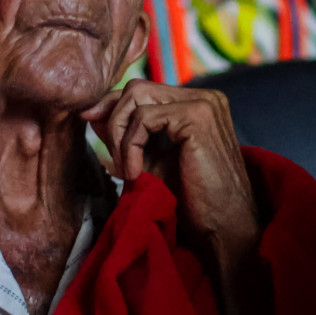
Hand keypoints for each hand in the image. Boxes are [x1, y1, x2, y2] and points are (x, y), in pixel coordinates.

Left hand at [81, 81, 257, 259]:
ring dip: (119, 135)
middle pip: (136, 88)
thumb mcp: (151, 161)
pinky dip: (130, 146)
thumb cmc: (193, 199)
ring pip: (136, 97)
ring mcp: (202, 103)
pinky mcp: (196, 117)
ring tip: (125, 170)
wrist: (225, 226)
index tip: (90, 124)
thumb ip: (126, 135)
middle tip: (113, 161)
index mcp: (198, 103)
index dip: (113, 107)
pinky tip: (135, 173)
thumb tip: (92, 113)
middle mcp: (204, 96)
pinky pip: (143, 118)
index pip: (144, 90)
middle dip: (113, 120)